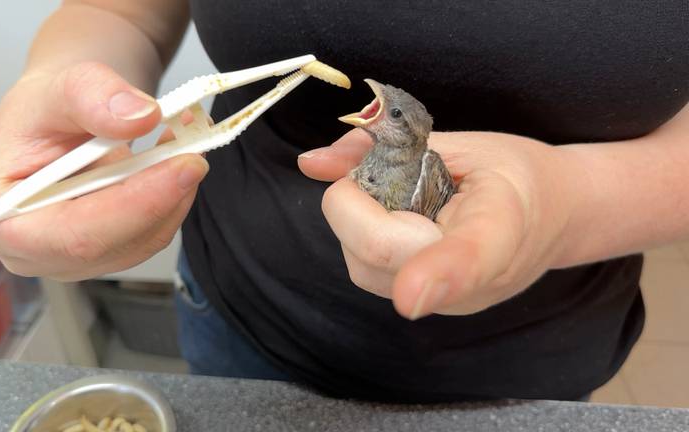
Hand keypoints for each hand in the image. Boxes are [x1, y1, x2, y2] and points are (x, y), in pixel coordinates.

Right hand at [0, 62, 208, 280]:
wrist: (62, 118)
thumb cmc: (44, 111)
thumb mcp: (60, 85)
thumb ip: (93, 95)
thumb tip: (140, 117)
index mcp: (1, 219)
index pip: (71, 235)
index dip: (131, 207)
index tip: (180, 167)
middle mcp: (36, 252)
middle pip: (113, 245)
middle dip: (162, 198)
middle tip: (195, 151)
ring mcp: (76, 258)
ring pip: (144, 240)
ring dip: (175, 192)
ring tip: (184, 140)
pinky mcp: (111, 250)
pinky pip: (156, 231)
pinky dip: (176, 194)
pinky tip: (176, 158)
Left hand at [299, 128, 579, 317]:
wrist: (555, 215)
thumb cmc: (511, 173)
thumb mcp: (462, 142)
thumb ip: (385, 147)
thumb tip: (311, 161)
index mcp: (501, 224)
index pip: (469, 256)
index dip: (437, 274)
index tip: (410, 295)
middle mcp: (475, 279)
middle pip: (381, 254)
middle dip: (352, 203)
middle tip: (381, 173)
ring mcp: (450, 300)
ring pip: (363, 266)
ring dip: (357, 221)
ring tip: (399, 197)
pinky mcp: (430, 305)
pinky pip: (369, 272)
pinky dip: (364, 237)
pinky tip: (398, 219)